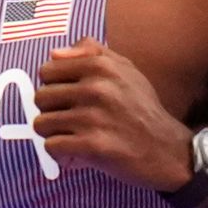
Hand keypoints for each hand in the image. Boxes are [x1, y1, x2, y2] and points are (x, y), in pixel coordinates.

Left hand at [31, 40, 195, 191]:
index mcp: (100, 66)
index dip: (52, 86)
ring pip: (41, 124)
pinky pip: (52, 147)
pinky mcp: (92, 146)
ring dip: (53, 134)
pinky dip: (59, 154)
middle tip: (68, 121)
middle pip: (41, 98)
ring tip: (71, 137)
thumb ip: (91, 53)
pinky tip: (75, 153)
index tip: (65, 99)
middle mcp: (96, 88)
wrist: (167, 150)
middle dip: (51, 112)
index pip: (47, 71)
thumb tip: (54, 53)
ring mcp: (93, 118)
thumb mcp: (126, 70)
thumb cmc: (142, 109)